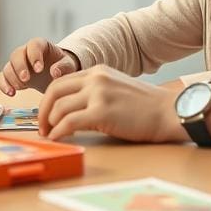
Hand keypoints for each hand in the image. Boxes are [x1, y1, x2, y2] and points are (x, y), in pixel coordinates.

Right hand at [0, 38, 79, 95]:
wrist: (55, 74)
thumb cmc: (62, 66)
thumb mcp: (68, 65)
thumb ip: (63, 67)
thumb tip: (55, 73)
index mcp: (40, 45)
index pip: (33, 45)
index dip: (34, 56)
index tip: (39, 69)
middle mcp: (26, 52)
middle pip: (16, 54)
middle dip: (20, 67)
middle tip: (26, 80)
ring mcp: (18, 64)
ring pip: (8, 66)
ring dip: (12, 78)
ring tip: (19, 89)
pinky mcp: (13, 75)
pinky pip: (2, 78)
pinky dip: (4, 85)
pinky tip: (11, 93)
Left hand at [38, 65, 188, 142]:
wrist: (168, 111)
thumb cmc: (145, 107)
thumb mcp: (115, 89)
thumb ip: (95, 92)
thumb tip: (70, 110)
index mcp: (97, 71)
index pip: (60, 82)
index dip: (47, 101)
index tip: (46, 115)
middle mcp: (95, 78)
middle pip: (54, 92)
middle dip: (43, 111)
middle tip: (42, 128)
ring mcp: (98, 93)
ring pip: (59, 108)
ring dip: (50, 124)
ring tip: (52, 136)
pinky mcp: (102, 111)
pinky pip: (69, 122)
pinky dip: (59, 132)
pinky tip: (59, 138)